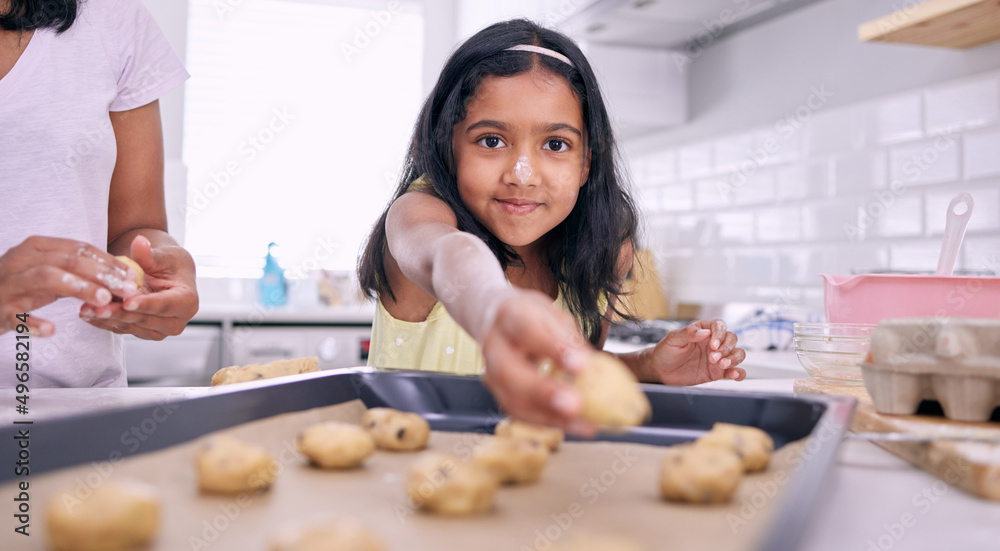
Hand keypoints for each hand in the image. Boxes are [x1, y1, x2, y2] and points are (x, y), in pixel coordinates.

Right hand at [0, 236, 138, 336]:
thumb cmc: (22, 285)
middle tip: (126, 289)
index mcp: (37, 247)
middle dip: (101, 274)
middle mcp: (21, 260)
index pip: (79, 249)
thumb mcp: (51, 272)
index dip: (108, 262)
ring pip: (46, 278)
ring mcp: (8, 284)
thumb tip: (121, 274)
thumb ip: (80, 271)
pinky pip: (16, 316)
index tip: (132, 276)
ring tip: (102, 300)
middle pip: (67, 261)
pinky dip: (32, 323)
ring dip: (77, 288)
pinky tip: (51, 330)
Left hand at [80, 235, 197, 339]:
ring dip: (107, 319)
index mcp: (187, 302)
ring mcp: (157, 330)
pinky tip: (86, 313)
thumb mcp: (164, 255)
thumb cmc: (168, 262)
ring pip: (130, 326)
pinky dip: (103, 321)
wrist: (162, 272)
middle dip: (120, 314)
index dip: (145, 304)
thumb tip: (140, 243)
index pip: (165, 305)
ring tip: (86, 310)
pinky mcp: (141, 331)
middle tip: (98, 307)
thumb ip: (151, 254)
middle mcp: (175, 321)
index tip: (127, 301)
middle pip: (146, 320)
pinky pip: (120, 328)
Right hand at [480, 289, 596, 436]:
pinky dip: (548, 422)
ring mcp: (491, 373)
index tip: (580, 365)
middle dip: (542, 391)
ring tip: (583, 423)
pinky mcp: (499, 394)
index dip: (552, 348)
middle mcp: (493, 346)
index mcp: (509, 316)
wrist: (495, 321)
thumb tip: (591, 366)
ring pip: (511, 399)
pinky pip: (520, 413)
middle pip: (507, 372)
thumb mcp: (553, 315)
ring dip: (549, 416)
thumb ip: (569, 339)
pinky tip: (575, 425)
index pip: (527, 330)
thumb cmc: (530, 318)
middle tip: (574, 404)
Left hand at [642, 319, 746, 384]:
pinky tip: (734, 375)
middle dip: (726, 348)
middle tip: (713, 357)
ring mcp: (717, 358)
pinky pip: (735, 371)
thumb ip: (688, 333)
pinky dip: (739, 373)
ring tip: (721, 365)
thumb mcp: (673, 339)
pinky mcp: (718, 372)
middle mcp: (713, 343)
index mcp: (703, 331)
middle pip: (732, 339)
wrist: (661, 370)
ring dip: (734, 359)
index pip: (719, 325)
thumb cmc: (666, 351)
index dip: (720, 333)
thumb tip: (705, 332)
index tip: (713, 344)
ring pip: (738, 354)